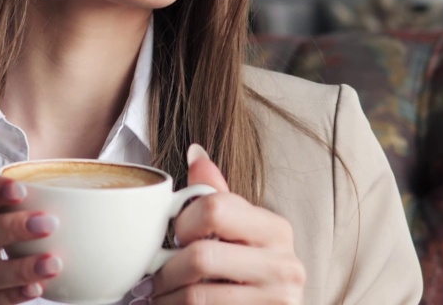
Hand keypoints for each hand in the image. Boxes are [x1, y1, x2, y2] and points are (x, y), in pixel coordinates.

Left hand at [131, 144, 304, 304]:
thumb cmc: (247, 272)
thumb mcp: (238, 231)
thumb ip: (217, 196)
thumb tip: (196, 152)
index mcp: (275, 229)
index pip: (215, 209)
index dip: (182, 223)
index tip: (176, 236)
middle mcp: (284, 265)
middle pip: (201, 257)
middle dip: (167, 268)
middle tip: (158, 273)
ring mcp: (277, 299)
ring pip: (196, 295)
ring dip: (167, 296)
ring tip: (162, 293)